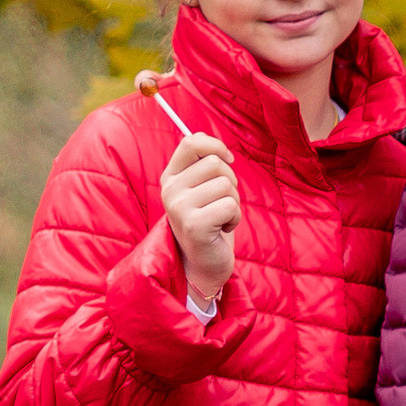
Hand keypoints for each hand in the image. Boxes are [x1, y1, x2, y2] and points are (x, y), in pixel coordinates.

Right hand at [161, 131, 239, 305]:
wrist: (202, 263)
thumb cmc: (209, 222)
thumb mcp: (202, 190)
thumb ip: (205, 166)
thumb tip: (222, 150)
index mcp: (170, 177)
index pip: (191, 142)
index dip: (216, 146)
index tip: (227, 160)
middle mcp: (170, 190)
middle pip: (215, 163)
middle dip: (230, 182)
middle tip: (222, 202)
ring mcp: (179, 208)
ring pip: (225, 185)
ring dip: (233, 202)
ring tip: (221, 217)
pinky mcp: (194, 225)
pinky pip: (230, 206)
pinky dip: (235, 218)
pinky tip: (222, 228)